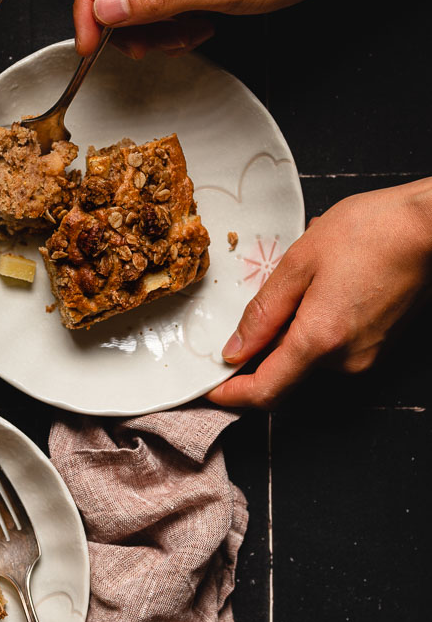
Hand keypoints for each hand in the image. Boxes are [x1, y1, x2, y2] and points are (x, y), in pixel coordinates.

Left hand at [206, 180, 431, 408]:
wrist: (430, 226)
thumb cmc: (370, 232)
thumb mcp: (299, 262)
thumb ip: (263, 312)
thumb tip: (234, 350)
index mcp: (320, 340)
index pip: (266, 391)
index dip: (233, 395)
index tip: (211, 389)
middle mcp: (346, 360)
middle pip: (286, 369)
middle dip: (267, 341)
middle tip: (275, 293)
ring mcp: (367, 356)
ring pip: (310, 355)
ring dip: (296, 326)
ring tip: (314, 277)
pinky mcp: (379, 347)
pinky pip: (333, 346)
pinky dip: (318, 324)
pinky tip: (331, 284)